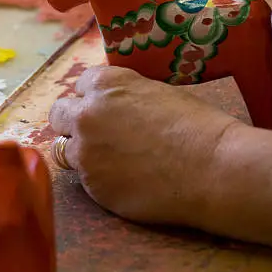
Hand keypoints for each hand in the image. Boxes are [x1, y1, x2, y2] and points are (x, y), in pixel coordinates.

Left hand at [49, 66, 237, 225]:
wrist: (212, 167)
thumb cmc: (196, 123)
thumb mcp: (157, 91)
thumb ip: (125, 95)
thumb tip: (115, 106)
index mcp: (106, 84)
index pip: (80, 84)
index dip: (95, 96)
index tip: (107, 107)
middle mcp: (86, 115)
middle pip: (59, 114)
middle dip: (74, 121)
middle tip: (98, 133)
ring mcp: (85, 153)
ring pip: (64, 150)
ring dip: (83, 152)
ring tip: (114, 160)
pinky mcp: (93, 187)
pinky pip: (84, 180)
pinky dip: (100, 178)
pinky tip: (127, 179)